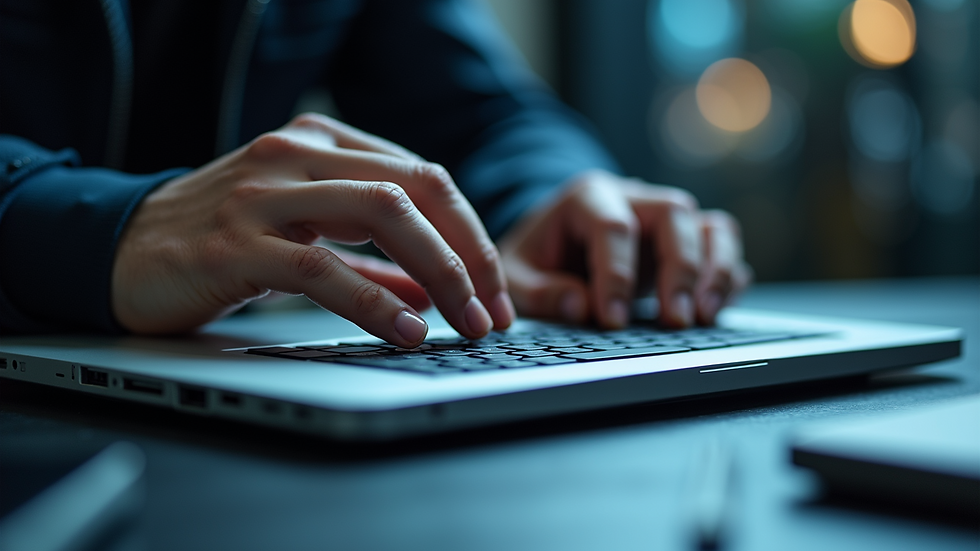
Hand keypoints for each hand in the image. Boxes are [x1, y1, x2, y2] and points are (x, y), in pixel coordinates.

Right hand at [112, 113, 514, 345]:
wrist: (115, 249)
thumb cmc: (217, 241)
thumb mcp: (305, 236)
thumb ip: (371, 258)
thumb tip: (435, 291)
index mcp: (321, 144)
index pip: (424, 177)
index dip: (470, 235)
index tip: (493, 290)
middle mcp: (297, 156)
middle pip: (415, 189)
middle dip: (468, 254)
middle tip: (491, 311)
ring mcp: (264, 194)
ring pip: (381, 213)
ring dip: (440, 273)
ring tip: (464, 324)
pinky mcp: (235, 244)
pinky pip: (322, 269)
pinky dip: (374, 301)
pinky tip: (405, 331)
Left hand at [498, 170, 750, 327]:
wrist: (553, 244)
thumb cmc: (535, 258)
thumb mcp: (516, 276)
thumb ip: (539, 292)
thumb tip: (581, 307)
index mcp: (587, 197)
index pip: (612, 226)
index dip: (616, 275)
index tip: (612, 319)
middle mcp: (635, 198)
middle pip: (675, 213)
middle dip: (680, 268)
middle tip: (674, 319)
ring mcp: (665, 219)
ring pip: (711, 226)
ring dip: (715, 271)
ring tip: (703, 317)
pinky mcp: (688, 243)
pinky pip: (723, 250)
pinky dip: (726, 279)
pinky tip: (713, 312)